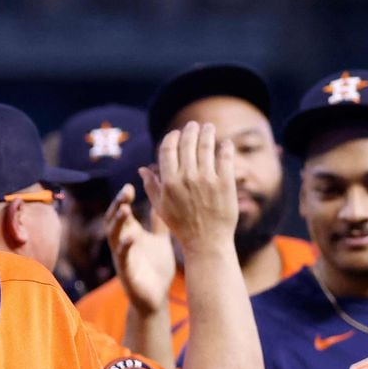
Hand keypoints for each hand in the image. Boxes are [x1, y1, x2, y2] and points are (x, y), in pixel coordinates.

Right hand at [104, 183, 175, 316]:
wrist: (157, 298)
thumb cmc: (157, 269)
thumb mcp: (160, 239)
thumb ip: (159, 220)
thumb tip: (163, 196)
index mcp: (130, 234)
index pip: (122, 211)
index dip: (124, 198)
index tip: (132, 183)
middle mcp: (122, 243)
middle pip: (113, 219)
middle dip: (117, 204)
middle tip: (125, 190)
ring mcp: (122, 257)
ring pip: (113, 236)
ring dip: (117, 222)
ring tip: (124, 209)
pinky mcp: (126, 272)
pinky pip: (122, 257)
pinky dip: (125, 246)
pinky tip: (131, 237)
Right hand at [139, 121, 237, 255]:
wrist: (206, 242)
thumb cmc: (181, 225)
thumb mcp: (161, 207)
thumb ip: (151, 186)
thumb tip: (142, 168)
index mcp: (169, 181)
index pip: (168, 148)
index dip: (172, 137)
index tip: (177, 133)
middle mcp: (186, 177)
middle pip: (187, 143)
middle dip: (191, 130)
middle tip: (194, 125)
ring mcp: (207, 179)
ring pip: (207, 146)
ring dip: (208, 132)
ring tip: (209, 127)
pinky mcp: (225, 183)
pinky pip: (225, 157)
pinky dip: (225, 147)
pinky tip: (225, 143)